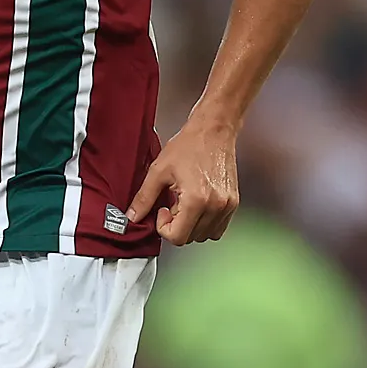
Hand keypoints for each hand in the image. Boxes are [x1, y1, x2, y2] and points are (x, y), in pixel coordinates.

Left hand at [124, 115, 241, 245]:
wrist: (214, 129)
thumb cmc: (189, 145)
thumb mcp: (159, 170)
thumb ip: (144, 198)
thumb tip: (132, 216)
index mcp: (196, 200)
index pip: (177, 237)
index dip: (164, 227)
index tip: (162, 209)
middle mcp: (216, 206)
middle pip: (191, 238)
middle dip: (177, 226)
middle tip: (172, 203)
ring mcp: (227, 206)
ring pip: (205, 235)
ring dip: (191, 226)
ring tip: (185, 202)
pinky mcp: (233, 203)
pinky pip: (218, 228)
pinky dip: (205, 223)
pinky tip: (197, 204)